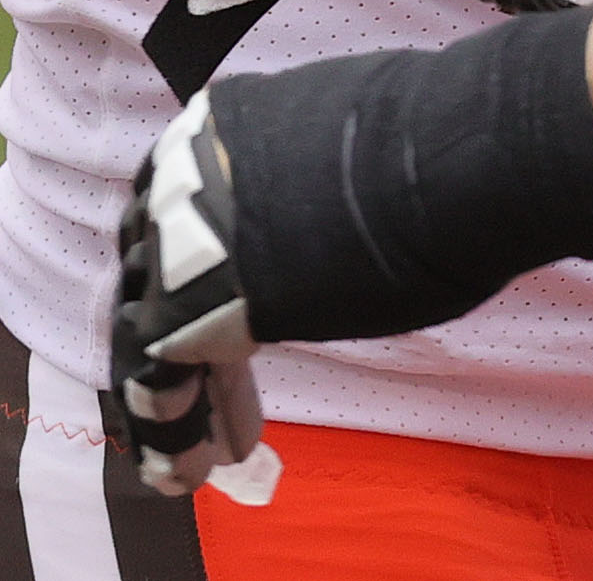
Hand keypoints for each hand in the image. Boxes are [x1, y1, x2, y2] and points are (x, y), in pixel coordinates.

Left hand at [114, 4, 592, 496]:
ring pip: (148, 324)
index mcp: (223, 125)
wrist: (444, 160)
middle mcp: (185, 168)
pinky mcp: (186, 298)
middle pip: (154, 266)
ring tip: (196, 455)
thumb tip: (308, 215)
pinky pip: (159, 374)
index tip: (225, 318)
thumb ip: (297, 189)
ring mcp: (179, 231)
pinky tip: (191, 468)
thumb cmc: (428, 152)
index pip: (181, 208)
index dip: (193, 272)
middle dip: (178, 334)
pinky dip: (171, 428)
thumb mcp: (338, 154)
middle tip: (207, 394)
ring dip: (175, 394)